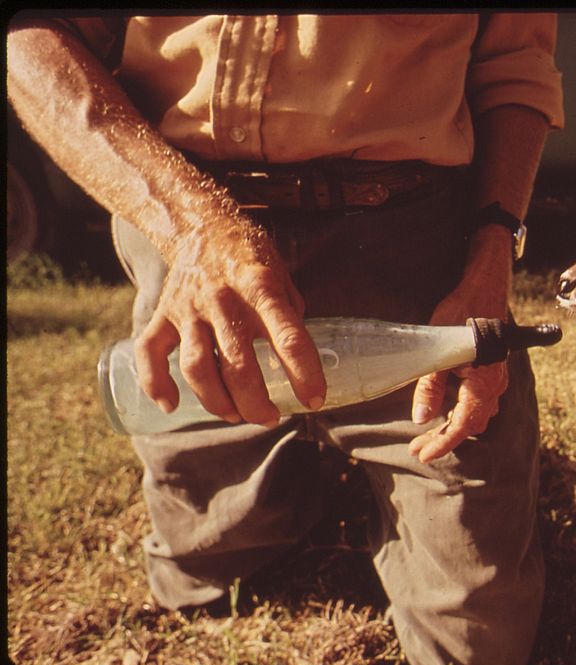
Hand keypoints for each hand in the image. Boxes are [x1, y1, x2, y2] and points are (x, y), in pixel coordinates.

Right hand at [134, 225, 326, 426]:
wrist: (202, 226)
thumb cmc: (252, 260)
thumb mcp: (283, 280)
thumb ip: (289, 319)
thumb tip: (296, 367)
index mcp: (262, 290)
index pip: (290, 339)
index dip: (305, 375)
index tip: (314, 401)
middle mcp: (224, 300)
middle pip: (239, 366)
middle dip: (256, 403)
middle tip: (270, 417)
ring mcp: (189, 308)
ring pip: (197, 368)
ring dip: (217, 401)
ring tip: (235, 415)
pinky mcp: (163, 314)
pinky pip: (150, 353)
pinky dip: (156, 383)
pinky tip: (171, 405)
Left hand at [408, 227, 511, 461]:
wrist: (484, 289)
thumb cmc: (461, 314)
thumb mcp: (438, 350)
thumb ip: (430, 386)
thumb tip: (420, 417)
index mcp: (483, 384)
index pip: (462, 426)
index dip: (442, 444)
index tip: (422, 454)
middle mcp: (494, 387)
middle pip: (470, 426)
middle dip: (443, 439)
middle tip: (417, 448)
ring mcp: (496, 380)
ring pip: (476, 416)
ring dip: (453, 428)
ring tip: (427, 435)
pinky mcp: (492, 373)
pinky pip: (479, 403)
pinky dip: (462, 414)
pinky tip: (446, 412)